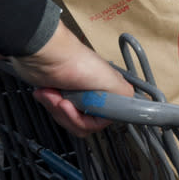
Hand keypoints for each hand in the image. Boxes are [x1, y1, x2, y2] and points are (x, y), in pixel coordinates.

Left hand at [9, 21, 133, 136]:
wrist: (45, 55)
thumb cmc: (75, 62)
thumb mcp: (110, 79)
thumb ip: (125, 96)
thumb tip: (133, 108)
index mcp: (108, 93)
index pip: (105, 121)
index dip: (92, 120)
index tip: (84, 109)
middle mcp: (93, 96)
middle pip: (85, 124)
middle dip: (71, 115)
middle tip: (65, 102)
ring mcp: (75, 97)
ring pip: (68, 120)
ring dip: (57, 108)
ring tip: (54, 94)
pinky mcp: (57, 96)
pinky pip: (54, 112)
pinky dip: (48, 103)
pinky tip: (47, 91)